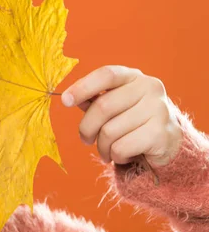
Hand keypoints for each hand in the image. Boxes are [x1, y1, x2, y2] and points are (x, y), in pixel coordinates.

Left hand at [61, 65, 182, 167]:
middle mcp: (149, 88)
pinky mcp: (161, 134)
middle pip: (103, 106)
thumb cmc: (132, 121)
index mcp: (134, 77)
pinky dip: (116, 156)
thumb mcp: (115, 105)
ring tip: (108, 150)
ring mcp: (158, 110)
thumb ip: (94, 99)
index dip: (82, 87)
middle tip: (85, 139)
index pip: (106, 75)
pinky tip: (124, 155)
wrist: (168, 143)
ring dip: (102, 146)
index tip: (65, 100)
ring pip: (110, 131)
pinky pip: (121, 148)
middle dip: (87, 127)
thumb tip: (71, 99)